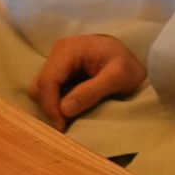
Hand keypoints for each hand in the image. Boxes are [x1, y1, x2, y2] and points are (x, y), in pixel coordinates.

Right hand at [31, 34, 146, 129]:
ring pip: (40, 88)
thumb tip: (64, 109)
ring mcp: (57, 59)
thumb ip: (93, 91)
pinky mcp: (59, 69)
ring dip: (51, 105)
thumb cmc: (128, 66)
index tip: (61, 125)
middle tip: (65, 124)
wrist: (134, 60)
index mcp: (71, 49)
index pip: (48, 80)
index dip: (50, 105)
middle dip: (50, 106)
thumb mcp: (119, 77)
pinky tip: (70, 109)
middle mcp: (59, 51)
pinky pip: (48, 89)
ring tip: (68, 118)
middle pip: (40, 85)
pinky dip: (55, 101)